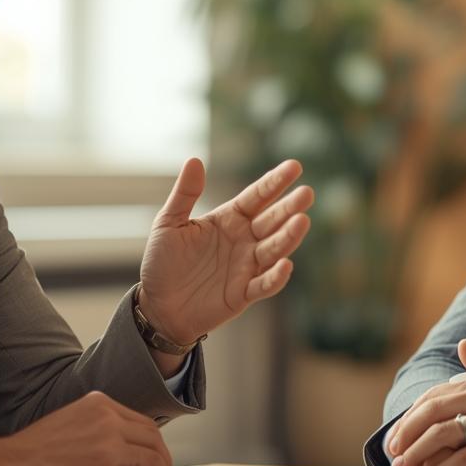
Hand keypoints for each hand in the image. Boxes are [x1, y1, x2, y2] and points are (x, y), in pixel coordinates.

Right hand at [0, 392, 178, 465]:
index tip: (159, 456)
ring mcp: (108, 450)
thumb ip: (100, 425)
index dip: (156, 443)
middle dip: (165, 461)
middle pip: (154, 442)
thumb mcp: (71, 419)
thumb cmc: (33, 450)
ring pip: (154, 465)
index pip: (144, 423)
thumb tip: (130, 447)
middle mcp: (108, 423)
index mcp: (100, 405)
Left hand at [137, 158, 312, 344]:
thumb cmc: (162, 263)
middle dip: (289, 207)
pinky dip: (275, 276)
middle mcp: (243, 240)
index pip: (257, 197)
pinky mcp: (244, 294)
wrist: (157, 306)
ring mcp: (246, 267)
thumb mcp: (169, 224)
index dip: (275, 182)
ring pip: (273, 249)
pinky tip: (285, 265)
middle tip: (307, 193)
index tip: (295, 166)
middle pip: (271, 220)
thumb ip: (185, 194)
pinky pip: (264, 284)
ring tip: (302, 221)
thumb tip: (194, 160)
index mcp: (228, 220)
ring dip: (288, 237)